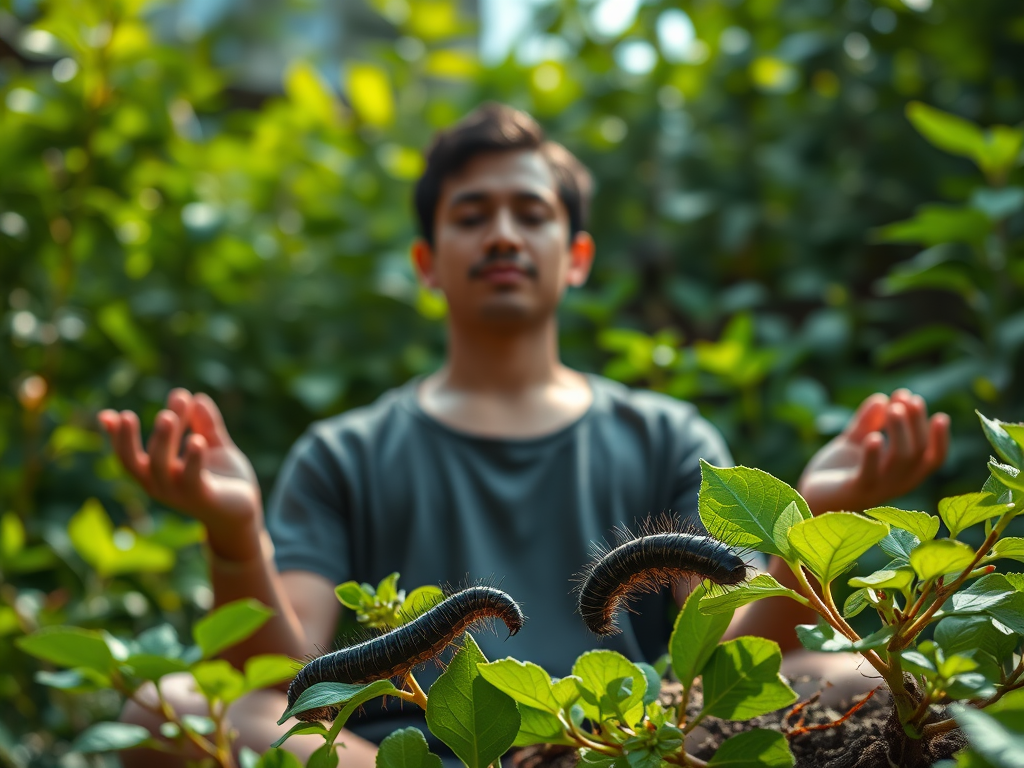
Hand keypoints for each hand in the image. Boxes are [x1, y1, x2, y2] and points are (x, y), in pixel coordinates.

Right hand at [98, 389, 262, 557]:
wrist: (244, 511)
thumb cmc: (224, 480)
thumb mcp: (212, 445)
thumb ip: (205, 424)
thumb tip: (196, 397)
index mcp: (156, 473)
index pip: (128, 455)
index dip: (116, 437)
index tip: (107, 415)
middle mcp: (161, 485)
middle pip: (137, 462)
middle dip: (127, 439)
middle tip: (127, 414)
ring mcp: (180, 492)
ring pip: (162, 467)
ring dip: (163, 441)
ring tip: (166, 415)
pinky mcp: (203, 497)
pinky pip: (193, 478)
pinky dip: (193, 459)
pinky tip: (196, 440)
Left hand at [797, 389, 949, 513]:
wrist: (808, 497)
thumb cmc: (836, 473)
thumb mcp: (853, 443)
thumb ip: (867, 423)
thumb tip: (882, 398)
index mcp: (902, 474)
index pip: (932, 458)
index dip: (939, 437)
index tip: (937, 413)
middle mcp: (896, 484)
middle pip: (918, 453)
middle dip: (915, 423)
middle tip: (906, 398)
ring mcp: (877, 488)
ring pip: (900, 460)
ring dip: (899, 431)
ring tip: (893, 408)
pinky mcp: (855, 490)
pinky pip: (869, 473)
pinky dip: (873, 455)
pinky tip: (873, 437)